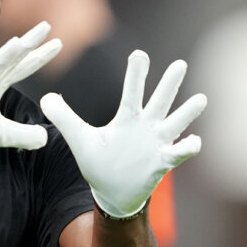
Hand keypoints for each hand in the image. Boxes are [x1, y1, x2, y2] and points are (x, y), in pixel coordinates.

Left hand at [40, 50, 205, 217]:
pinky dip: (187, 148)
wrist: (112, 193)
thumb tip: (44, 98)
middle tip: (180, 64)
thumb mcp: (80, 139)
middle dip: (169, 84)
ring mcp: (156, 144)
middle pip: (159, 101)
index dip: (136, 74)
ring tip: (201, 99)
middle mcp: (146, 126)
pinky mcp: (162, 162)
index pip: (132, 92)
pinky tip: (195, 141)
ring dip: (187, 112)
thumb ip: (64, 118)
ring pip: (175, 123)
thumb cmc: (99, 163)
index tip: (139, 53)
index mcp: (127, 119)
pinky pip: (178, 153)